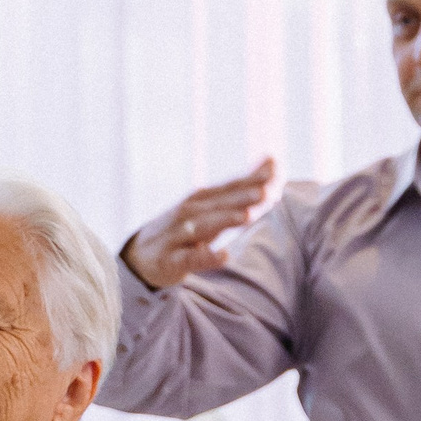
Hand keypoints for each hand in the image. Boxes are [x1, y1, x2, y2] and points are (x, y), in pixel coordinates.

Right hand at [123, 159, 278, 288]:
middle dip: (243, 197)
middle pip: (220, 203)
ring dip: (225, 220)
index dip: (253, 181)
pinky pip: (190, 259)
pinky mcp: (173, 260)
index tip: (277, 171)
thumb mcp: (213, 205)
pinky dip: (205, 257)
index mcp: (203, 199)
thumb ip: (243, 187)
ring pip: (205, 226)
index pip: (231, 187)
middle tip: (268, 191)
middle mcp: (191, 212)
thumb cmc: (185, 227)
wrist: (142, 255)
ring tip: (247, 217)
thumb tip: (271, 160)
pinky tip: (223, 256)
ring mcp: (179, 235)